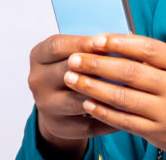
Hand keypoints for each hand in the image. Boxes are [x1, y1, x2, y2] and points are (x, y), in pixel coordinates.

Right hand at [28, 34, 117, 157]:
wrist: (58, 106)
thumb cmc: (71, 71)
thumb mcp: (72, 54)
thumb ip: (88, 47)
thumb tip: (120, 39)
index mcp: (39, 56)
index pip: (56, 46)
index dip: (80, 43)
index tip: (102, 41)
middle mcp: (38, 81)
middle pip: (66, 72)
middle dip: (94, 68)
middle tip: (119, 64)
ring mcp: (46, 105)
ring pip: (77, 100)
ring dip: (103, 94)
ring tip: (127, 88)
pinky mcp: (60, 126)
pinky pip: (88, 123)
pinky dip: (109, 117)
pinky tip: (127, 111)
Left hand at [64, 34, 165, 159]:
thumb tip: (130, 45)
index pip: (147, 48)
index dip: (118, 42)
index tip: (95, 38)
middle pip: (129, 71)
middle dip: (96, 63)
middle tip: (74, 57)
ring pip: (121, 96)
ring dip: (92, 87)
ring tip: (72, 79)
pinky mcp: (159, 134)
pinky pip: (124, 121)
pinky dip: (103, 112)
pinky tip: (88, 104)